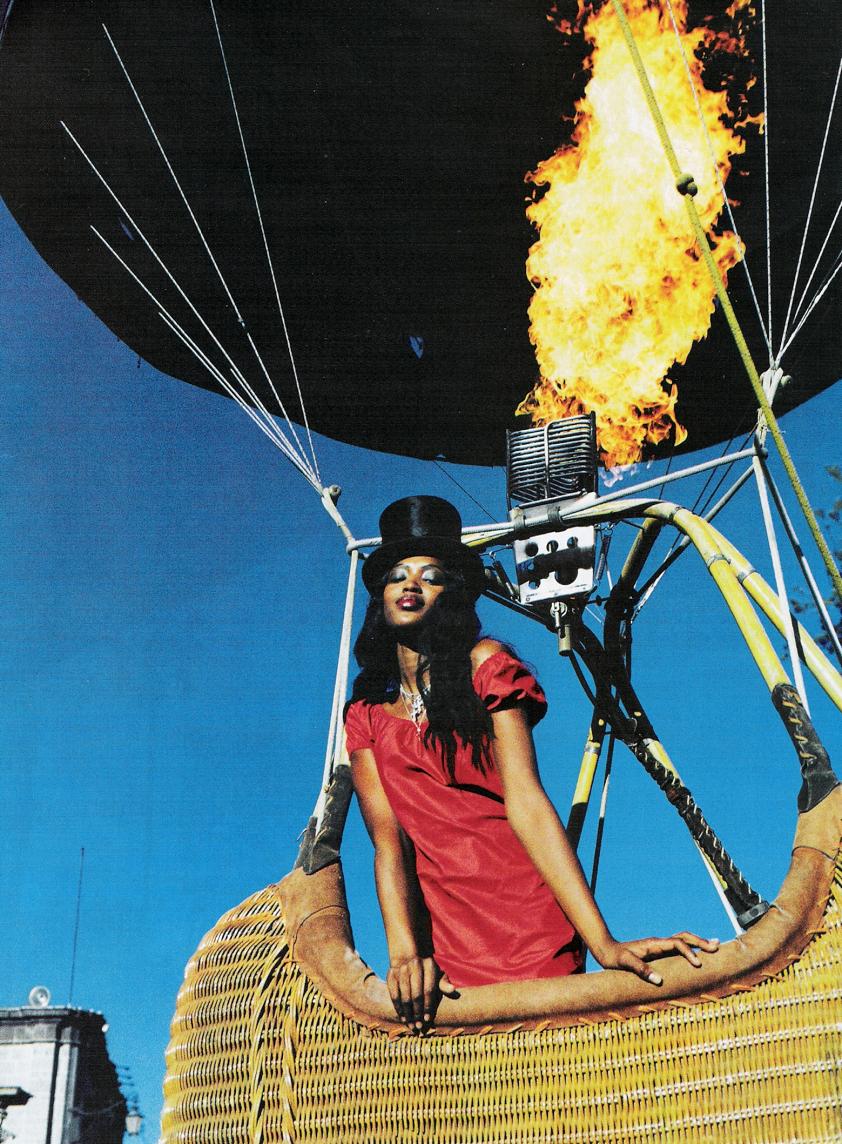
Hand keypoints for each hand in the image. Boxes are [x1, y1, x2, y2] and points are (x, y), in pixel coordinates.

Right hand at [386, 954, 457, 1031]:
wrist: (408, 955)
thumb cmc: (427, 970)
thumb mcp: (438, 974)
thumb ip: (444, 983)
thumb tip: (453, 991)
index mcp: (429, 965)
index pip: (429, 989)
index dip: (428, 1005)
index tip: (427, 1019)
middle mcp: (414, 965)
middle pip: (416, 994)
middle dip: (417, 1013)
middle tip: (418, 1026)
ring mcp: (401, 969)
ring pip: (404, 996)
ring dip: (407, 1013)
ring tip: (411, 1025)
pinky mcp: (391, 974)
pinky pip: (394, 994)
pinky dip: (398, 1007)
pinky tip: (402, 1017)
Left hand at [594, 932, 719, 985]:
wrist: (607, 951)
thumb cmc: (616, 958)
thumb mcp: (625, 963)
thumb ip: (641, 970)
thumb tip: (659, 980)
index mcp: (654, 944)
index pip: (676, 944)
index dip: (689, 952)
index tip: (698, 964)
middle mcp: (659, 943)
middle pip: (683, 937)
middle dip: (700, 942)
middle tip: (717, 947)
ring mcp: (660, 947)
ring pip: (682, 940)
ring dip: (698, 943)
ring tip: (715, 945)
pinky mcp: (659, 953)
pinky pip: (678, 949)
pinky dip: (690, 949)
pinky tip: (698, 955)